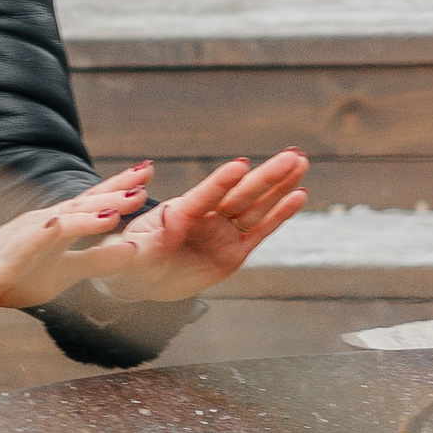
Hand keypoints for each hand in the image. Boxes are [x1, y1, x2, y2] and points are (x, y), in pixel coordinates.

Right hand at [0, 164, 153, 311]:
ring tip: (129, 199)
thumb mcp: (63, 273)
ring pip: (70, 214)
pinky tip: (86, 221)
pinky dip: (67, 227)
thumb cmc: (10, 274)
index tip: (149, 174)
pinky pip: (45, 235)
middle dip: (118, 186)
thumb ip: (95, 263)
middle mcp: (47, 221)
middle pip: (87, 199)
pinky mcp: (17, 247)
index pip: (95, 203)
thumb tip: (132, 252)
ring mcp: (31, 231)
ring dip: (99, 205)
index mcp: (59, 227)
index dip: (121, 188)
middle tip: (148, 170)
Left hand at [86, 150, 309, 303]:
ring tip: (300, 163)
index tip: (241, 164)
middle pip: (240, 194)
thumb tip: (165, 220)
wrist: (143, 278)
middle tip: (292, 154)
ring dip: (280, 186)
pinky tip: (298, 195)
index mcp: (180, 213)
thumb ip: (149, 241)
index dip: (222, 181)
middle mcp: (206, 218)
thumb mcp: (133, 254)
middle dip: (267, 175)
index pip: (205, 196)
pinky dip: (280, 214)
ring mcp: (222, 233)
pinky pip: (261, 231)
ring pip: (256, 206)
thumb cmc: (132, 259)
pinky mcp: (235, 251)